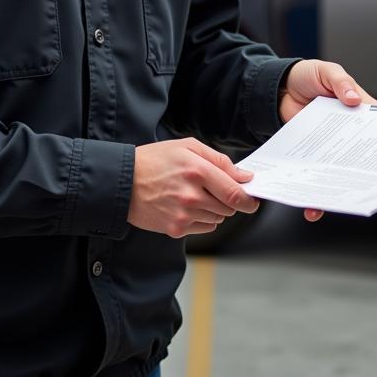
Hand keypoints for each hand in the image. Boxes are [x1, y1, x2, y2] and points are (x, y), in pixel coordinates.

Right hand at [127, 138, 259, 238]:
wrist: (122, 182)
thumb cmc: (154, 160)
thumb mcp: (187, 146)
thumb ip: (219, 160)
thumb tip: (243, 176)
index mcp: (197, 171)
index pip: (234, 193)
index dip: (249, 198)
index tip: (253, 198)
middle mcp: (191, 196)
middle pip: (229, 208)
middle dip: (229, 200)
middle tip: (216, 190)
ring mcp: (183, 215)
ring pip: (218, 219)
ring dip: (215, 209)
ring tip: (196, 195)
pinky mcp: (176, 229)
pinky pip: (205, 228)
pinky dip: (203, 218)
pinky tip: (188, 206)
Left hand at [280, 58, 375, 222]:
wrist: (277, 87)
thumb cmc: (308, 75)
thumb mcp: (327, 71)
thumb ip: (341, 83)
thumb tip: (354, 99)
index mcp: (358, 109)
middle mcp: (347, 130)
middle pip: (361, 155)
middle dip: (366, 173)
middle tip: (370, 186)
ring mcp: (330, 145)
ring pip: (339, 171)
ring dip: (341, 188)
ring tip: (340, 202)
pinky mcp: (312, 154)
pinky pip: (316, 175)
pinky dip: (315, 194)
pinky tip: (313, 206)